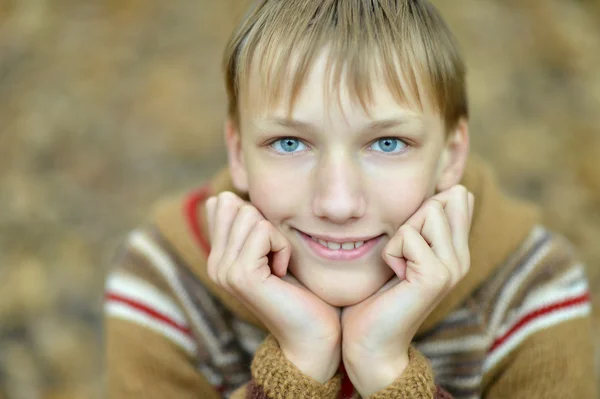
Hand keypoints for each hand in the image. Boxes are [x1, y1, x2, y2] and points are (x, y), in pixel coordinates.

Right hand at [205, 192, 341, 382]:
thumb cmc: (302, 290)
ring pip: (248, 214)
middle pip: (235, 204)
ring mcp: (223, 270)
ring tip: (279, 265)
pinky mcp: (240, 275)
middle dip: (266, 223)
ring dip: (276, 236)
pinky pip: (262, 231)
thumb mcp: (272, 249)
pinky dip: (282, 246)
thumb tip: (228, 195)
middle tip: (276, 257)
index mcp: (218, 256)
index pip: (222, 204)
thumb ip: (250, 225)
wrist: (313, 334)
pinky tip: (282, 272)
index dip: (255, 215)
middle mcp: (214, 263)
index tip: (269, 248)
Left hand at [340, 185, 473, 395]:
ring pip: (429, 211)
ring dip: (399, 236)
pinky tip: (394, 276)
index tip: (407, 239)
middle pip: (441, 199)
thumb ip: (418, 224)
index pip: (456, 197)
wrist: (370, 342)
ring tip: (397, 266)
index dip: (424, 206)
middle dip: (410, 220)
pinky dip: (391, 252)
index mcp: (456, 250)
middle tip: (400, 256)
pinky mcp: (436, 276)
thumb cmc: (376, 295)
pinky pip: (407, 235)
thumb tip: (439, 188)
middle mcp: (461, 258)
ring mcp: (453, 268)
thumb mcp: (401, 250)